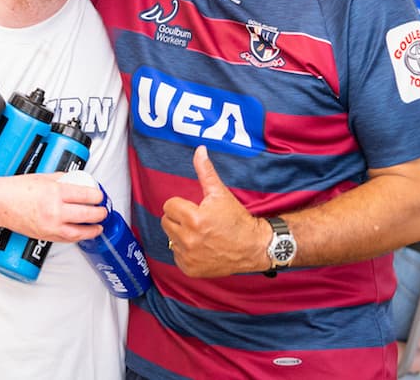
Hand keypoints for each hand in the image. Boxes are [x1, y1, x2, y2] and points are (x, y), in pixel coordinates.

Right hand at [0, 172, 106, 242]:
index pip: (86, 195)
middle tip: (103, 211)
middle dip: (99, 214)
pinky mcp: (45, 235)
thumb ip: (63, 179)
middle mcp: (54, 210)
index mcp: (55, 192)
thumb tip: (78, 181)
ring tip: (98, 227)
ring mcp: (50, 225)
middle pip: (86, 214)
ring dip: (92, 230)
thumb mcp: (44, 177)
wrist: (0, 203)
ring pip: (78, 232)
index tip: (100, 196)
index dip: (98, 196)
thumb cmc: (17, 189)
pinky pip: (66, 239)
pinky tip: (82, 233)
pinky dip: (77, 237)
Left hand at [161, 146, 270, 277]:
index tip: (196, 208)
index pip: (169, 206)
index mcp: (194, 219)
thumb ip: (206, 171)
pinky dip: (186, 252)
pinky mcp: (190, 269)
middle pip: (166, 222)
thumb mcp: (220, 193)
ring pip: (170, 238)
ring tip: (201, 234)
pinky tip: (202, 247)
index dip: (182, 205)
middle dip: (180, 219)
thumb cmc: (236, 219)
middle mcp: (189, 240)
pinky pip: (176, 255)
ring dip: (181, 235)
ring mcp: (189, 257)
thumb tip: (199, 150)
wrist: (253, 247)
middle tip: (198, 220)